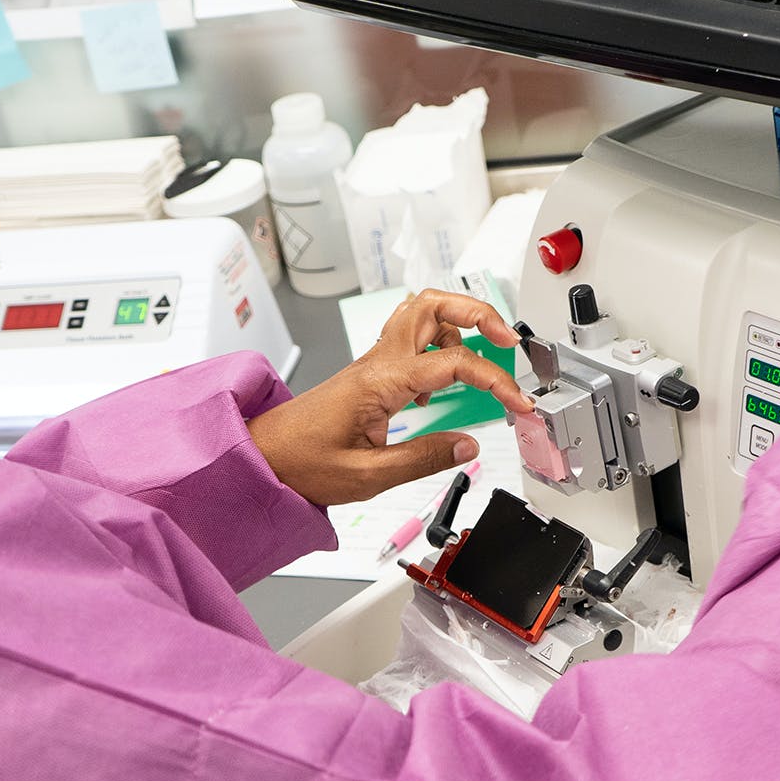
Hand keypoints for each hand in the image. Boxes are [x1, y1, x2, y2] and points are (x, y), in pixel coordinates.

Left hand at [248, 289, 534, 506]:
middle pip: (432, 304)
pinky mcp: (369, 375)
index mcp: (380, 382)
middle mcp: (377, 362)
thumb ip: (423, 459)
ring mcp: (372, 364)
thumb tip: (468, 446)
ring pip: (420, 315)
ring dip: (457, 325)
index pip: (452, 364)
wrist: (262, 457)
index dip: (494, 379)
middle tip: (506, 338)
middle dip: (477, 311)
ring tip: (479, 361)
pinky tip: (437, 388)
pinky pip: (410, 342)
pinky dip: (435, 350)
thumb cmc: (301, 463)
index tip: (518, 403)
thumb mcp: (368, 476)